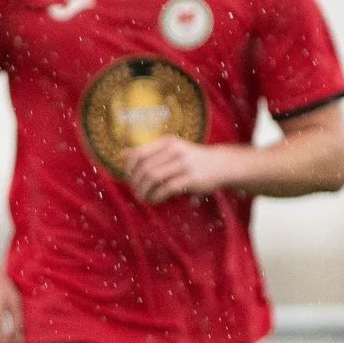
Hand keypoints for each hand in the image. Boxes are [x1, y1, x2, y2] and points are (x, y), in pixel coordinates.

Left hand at [122, 137, 240, 202]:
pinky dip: (156, 197)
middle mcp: (174, 150)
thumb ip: (148, 152)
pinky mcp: (191, 179)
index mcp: (167, 142)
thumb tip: (122, 154)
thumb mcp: (170, 150)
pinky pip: (166, 189)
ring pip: (153, 178)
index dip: (129, 169)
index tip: (130, 178)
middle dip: (136, 183)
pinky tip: (154, 200)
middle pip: (144, 168)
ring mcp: (183, 164)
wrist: (221, 164)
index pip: (139, 154)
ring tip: (143, 197)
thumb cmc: (191, 158)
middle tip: (136, 191)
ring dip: (144, 191)